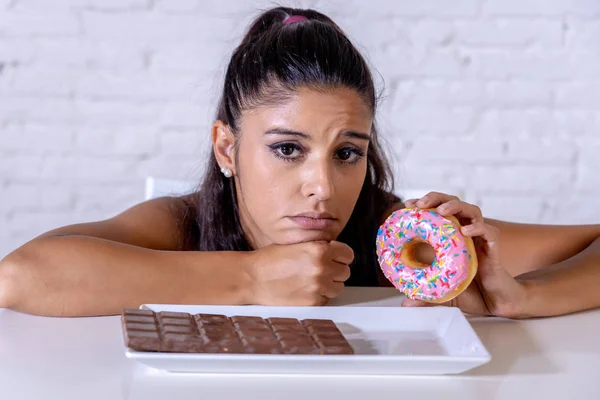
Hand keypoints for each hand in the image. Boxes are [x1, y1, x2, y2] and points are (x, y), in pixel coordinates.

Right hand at [247, 240, 352, 305]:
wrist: (253, 278)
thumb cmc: (270, 260)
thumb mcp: (297, 244)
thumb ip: (319, 247)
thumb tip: (335, 252)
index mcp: (319, 250)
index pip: (348, 254)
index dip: (341, 255)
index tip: (335, 257)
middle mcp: (322, 268)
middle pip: (345, 272)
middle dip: (335, 270)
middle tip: (321, 269)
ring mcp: (318, 287)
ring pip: (339, 287)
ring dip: (330, 284)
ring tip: (313, 280)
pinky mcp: (313, 302)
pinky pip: (326, 299)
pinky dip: (320, 295)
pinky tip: (306, 289)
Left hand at [402, 192, 529, 317]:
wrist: (495, 304)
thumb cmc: (471, 291)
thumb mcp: (442, 292)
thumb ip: (425, 296)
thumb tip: (405, 304)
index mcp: (452, 236)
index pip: (438, 211)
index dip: (424, 204)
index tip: (408, 205)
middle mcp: (466, 233)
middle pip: (453, 203)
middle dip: (435, 198)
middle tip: (419, 204)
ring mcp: (480, 238)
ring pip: (472, 211)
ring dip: (455, 207)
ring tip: (440, 211)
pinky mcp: (494, 248)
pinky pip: (488, 232)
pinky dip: (477, 228)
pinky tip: (465, 231)